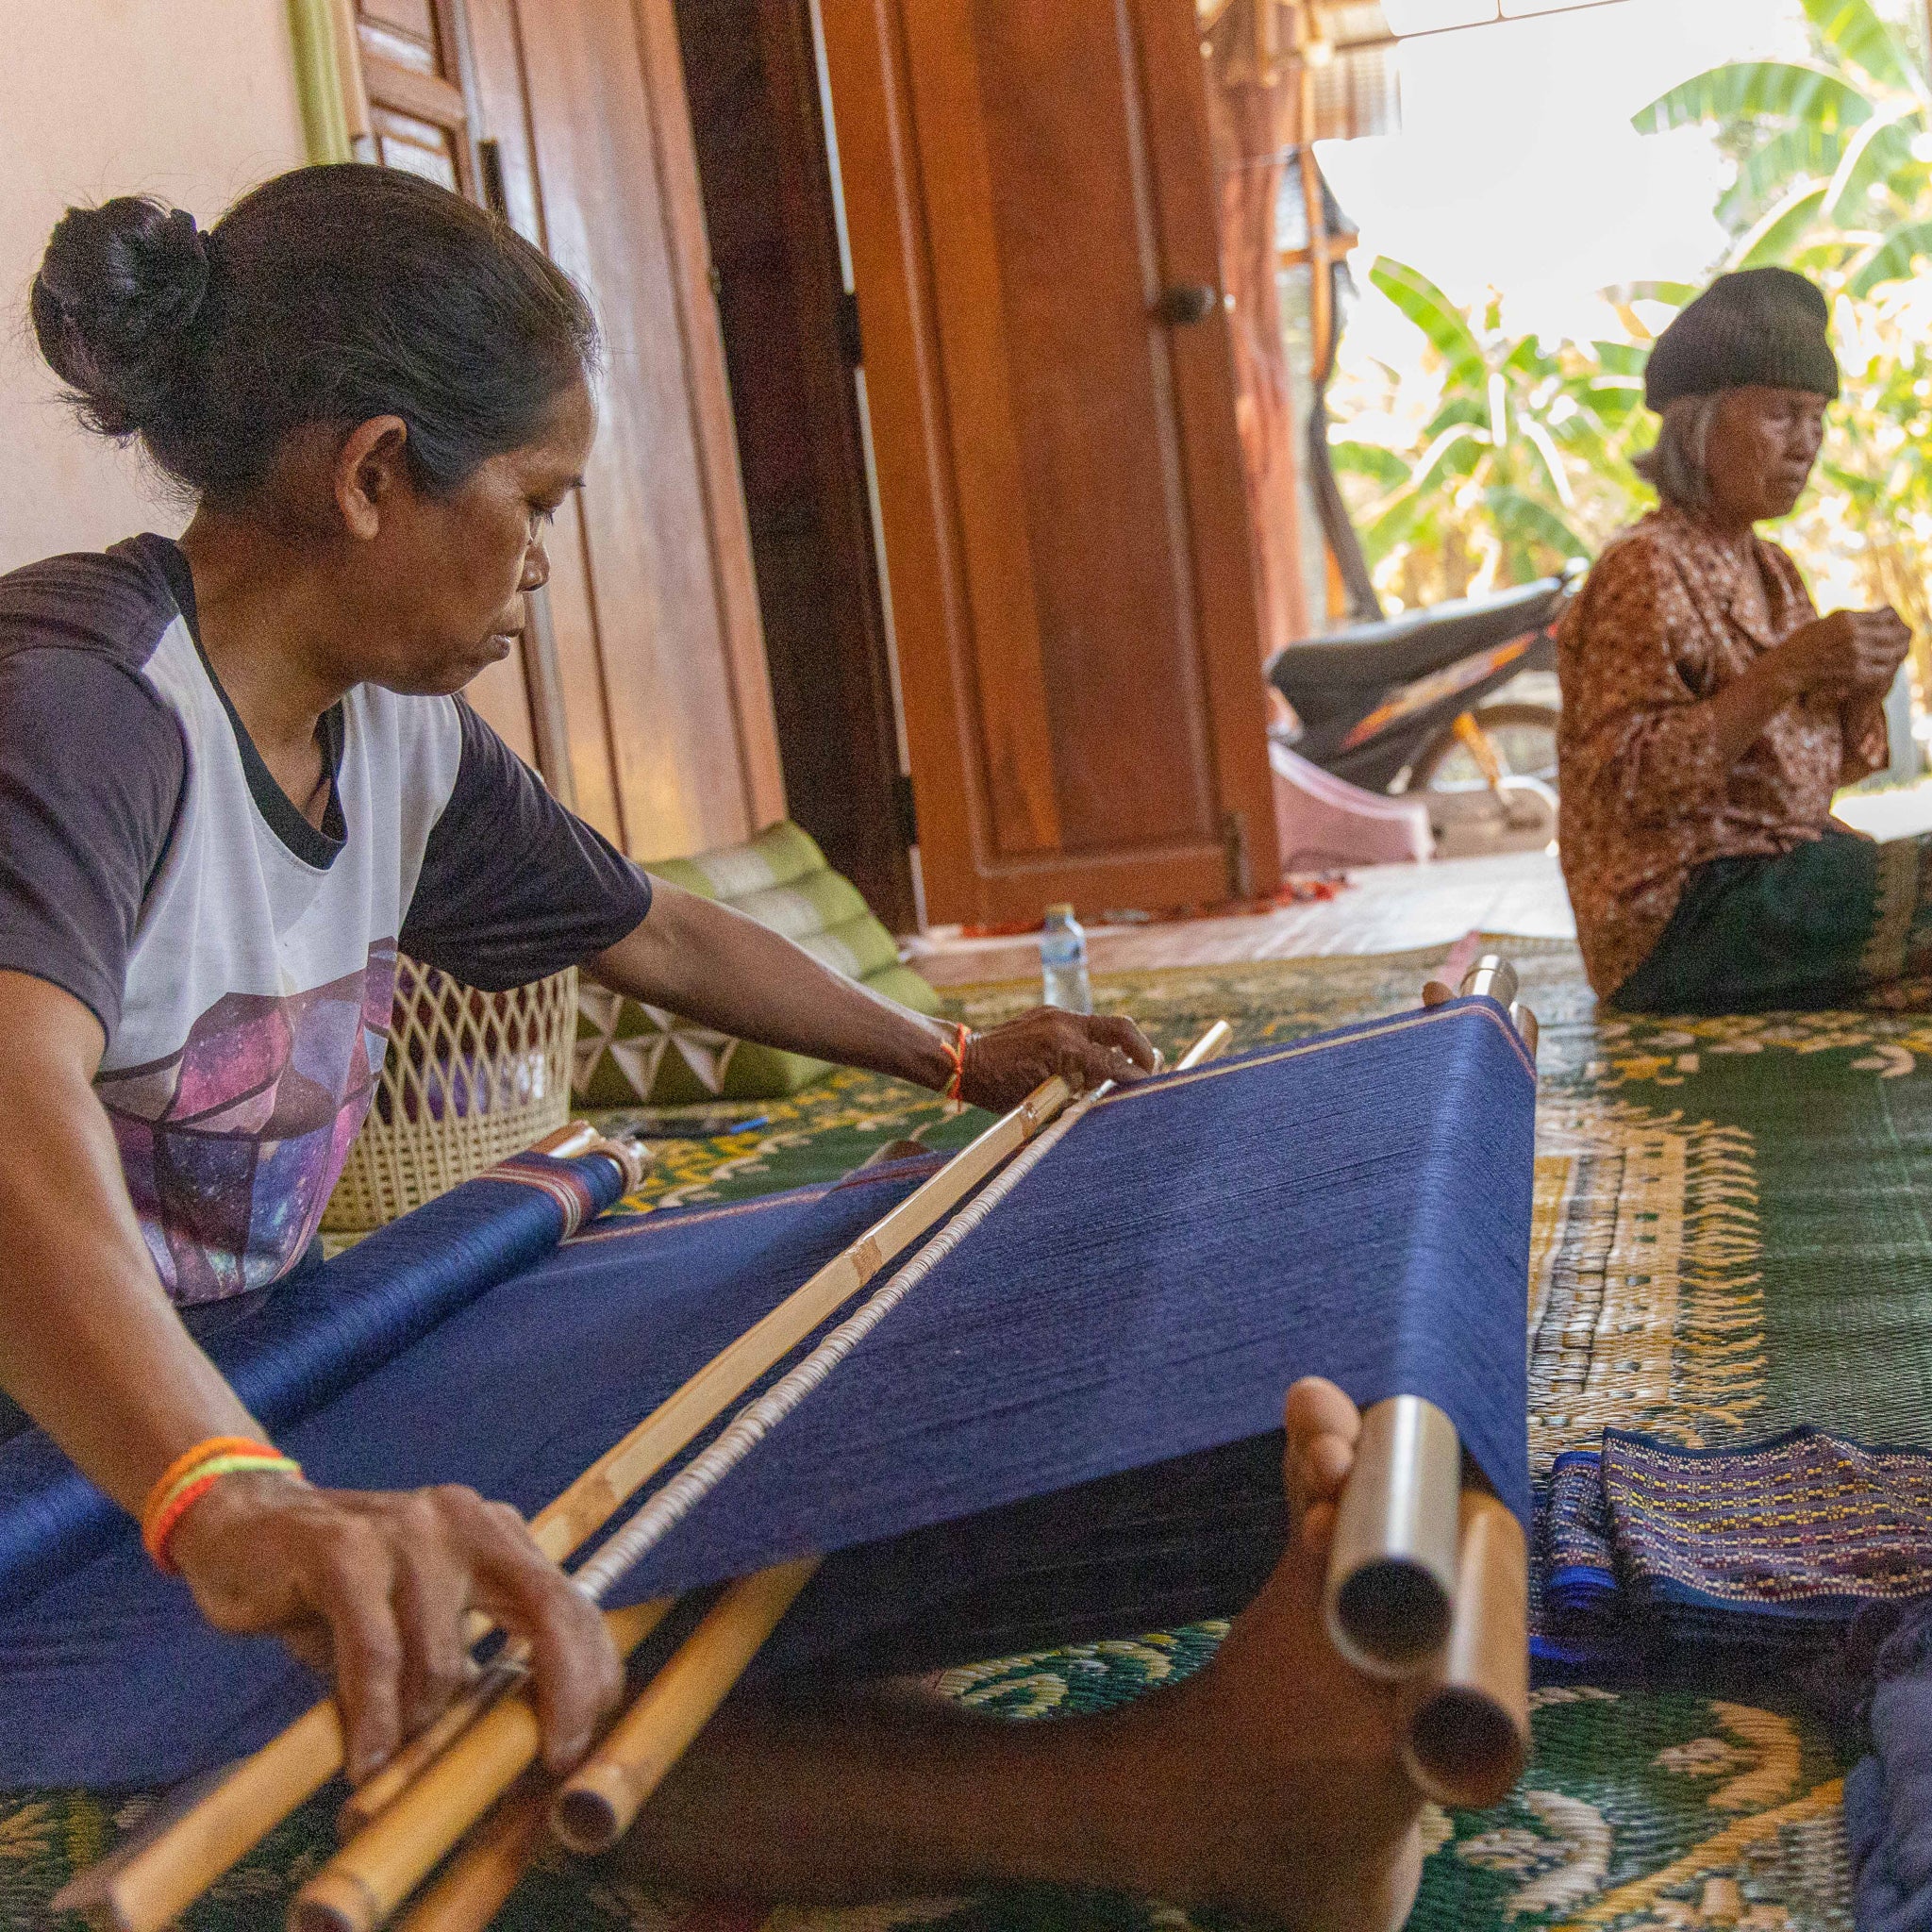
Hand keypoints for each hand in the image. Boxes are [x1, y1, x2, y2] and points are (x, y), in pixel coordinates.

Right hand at [169, 1472, 622, 1781]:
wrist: (242, 1524)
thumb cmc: (338, 1590)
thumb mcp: (416, 1618)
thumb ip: (465, 1658)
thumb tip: (509, 1742)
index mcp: (493, 1532)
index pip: (567, 1600)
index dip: (590, 1670)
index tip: (589, 1737)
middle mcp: (463, 1521)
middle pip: (545, 1607)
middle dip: (563, 1688)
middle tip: (554, 1759)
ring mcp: (407, 1530)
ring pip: (443, 1657)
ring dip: (420, 1724)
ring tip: (390, 1754)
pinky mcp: (344, 1550)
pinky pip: (376, 1654)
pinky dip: (375, 1717)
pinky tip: (366, 1761)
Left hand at [958, 1007, 1157, 1111]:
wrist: (962, 1060)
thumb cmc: (996, 1088)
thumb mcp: (1040, 1100)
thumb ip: (1076, 1095)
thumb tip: (1106, 1097)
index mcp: (1063, 1046)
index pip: (1114, 1063)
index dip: (1135, 1078)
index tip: (1151, 1088)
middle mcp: (1064, 1023)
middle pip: (1121, 1028)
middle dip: (1142, 1049)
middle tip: (1152, 1069)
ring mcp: (1055, 1015)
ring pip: (1103, 1026)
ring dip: (1119, 1047)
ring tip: (1127, 1070)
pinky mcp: (1047, 1014)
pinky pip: (1082, 1027)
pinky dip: (1095, 1044)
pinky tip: (1092, 1065)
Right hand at [1776, 607, 1911, 701]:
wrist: (1786, 669)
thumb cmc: (1801, 645)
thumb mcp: (1826, 622)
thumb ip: (1851, 620)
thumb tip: (1876, 617)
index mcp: (1848, 619)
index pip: (1887, 616)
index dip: (1895, 618)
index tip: (1894, 621)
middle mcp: (1855, 635)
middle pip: (1895, 633)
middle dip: (1902, 634)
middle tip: (1904, 636)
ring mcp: (1857, 656)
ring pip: (1893, 652)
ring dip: (1898, 651)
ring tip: (1899, 650)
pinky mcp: (1856, 674)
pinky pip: (1884, 670)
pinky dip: (1888, 668)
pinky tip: (1886, 666)